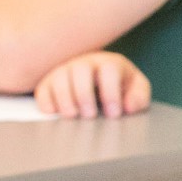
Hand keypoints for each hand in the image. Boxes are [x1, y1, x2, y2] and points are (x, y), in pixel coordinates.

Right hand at [34, 50, 149, 116]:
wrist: (101, 81)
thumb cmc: (120, 86)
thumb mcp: (136, 89)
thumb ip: (139, 97)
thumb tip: (128, 106)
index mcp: (109, 64)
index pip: (109, 70)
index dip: (111, 93)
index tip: (113, 114)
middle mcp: (86, 63)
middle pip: (80, 70)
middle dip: (84, 95)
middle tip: (90, 116)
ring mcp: (65, 71)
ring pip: (59, 78)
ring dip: (65, 99)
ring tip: (73, 117)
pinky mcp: (49, 83)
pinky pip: (42, 90)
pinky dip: (46, 102)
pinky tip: (55, 114)